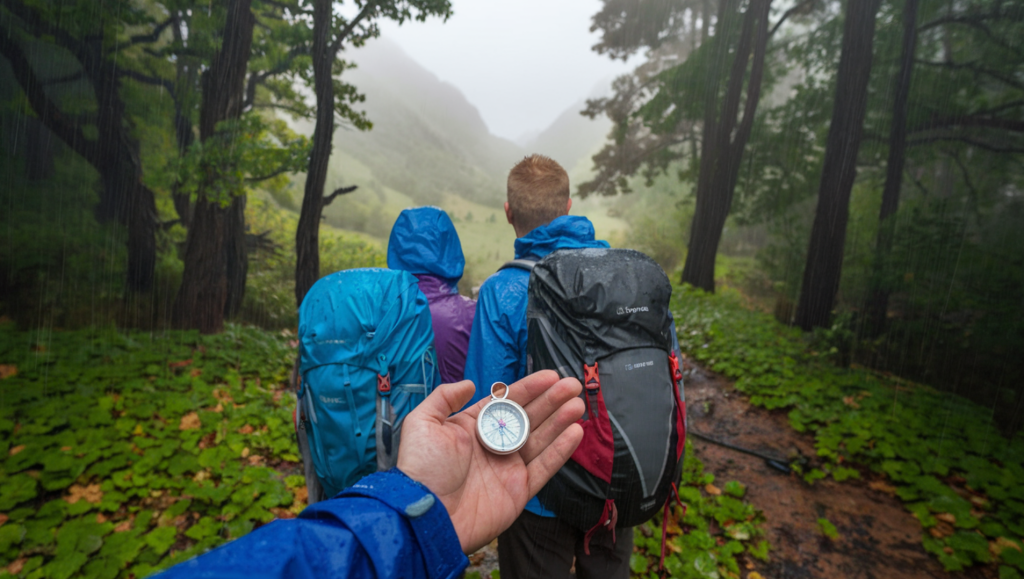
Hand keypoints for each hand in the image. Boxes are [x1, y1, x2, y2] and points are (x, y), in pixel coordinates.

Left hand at [397, 370, 583, 552]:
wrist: (427, 514)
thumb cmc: (422, 469)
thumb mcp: (422, 423)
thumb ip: (444, 398)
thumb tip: (468, 383)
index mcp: (473, 428)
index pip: (506, 402)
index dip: (529, 388)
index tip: (550, 376)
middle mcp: (493, 446)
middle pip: (529, 418)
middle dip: (551, 401)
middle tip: (572, 385)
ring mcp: (508, 468)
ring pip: (541, 440)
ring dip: (560, 421)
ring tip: (577, 405)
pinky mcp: (519, 490)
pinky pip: (545, 467)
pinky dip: (561, 451)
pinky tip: (575, 432)